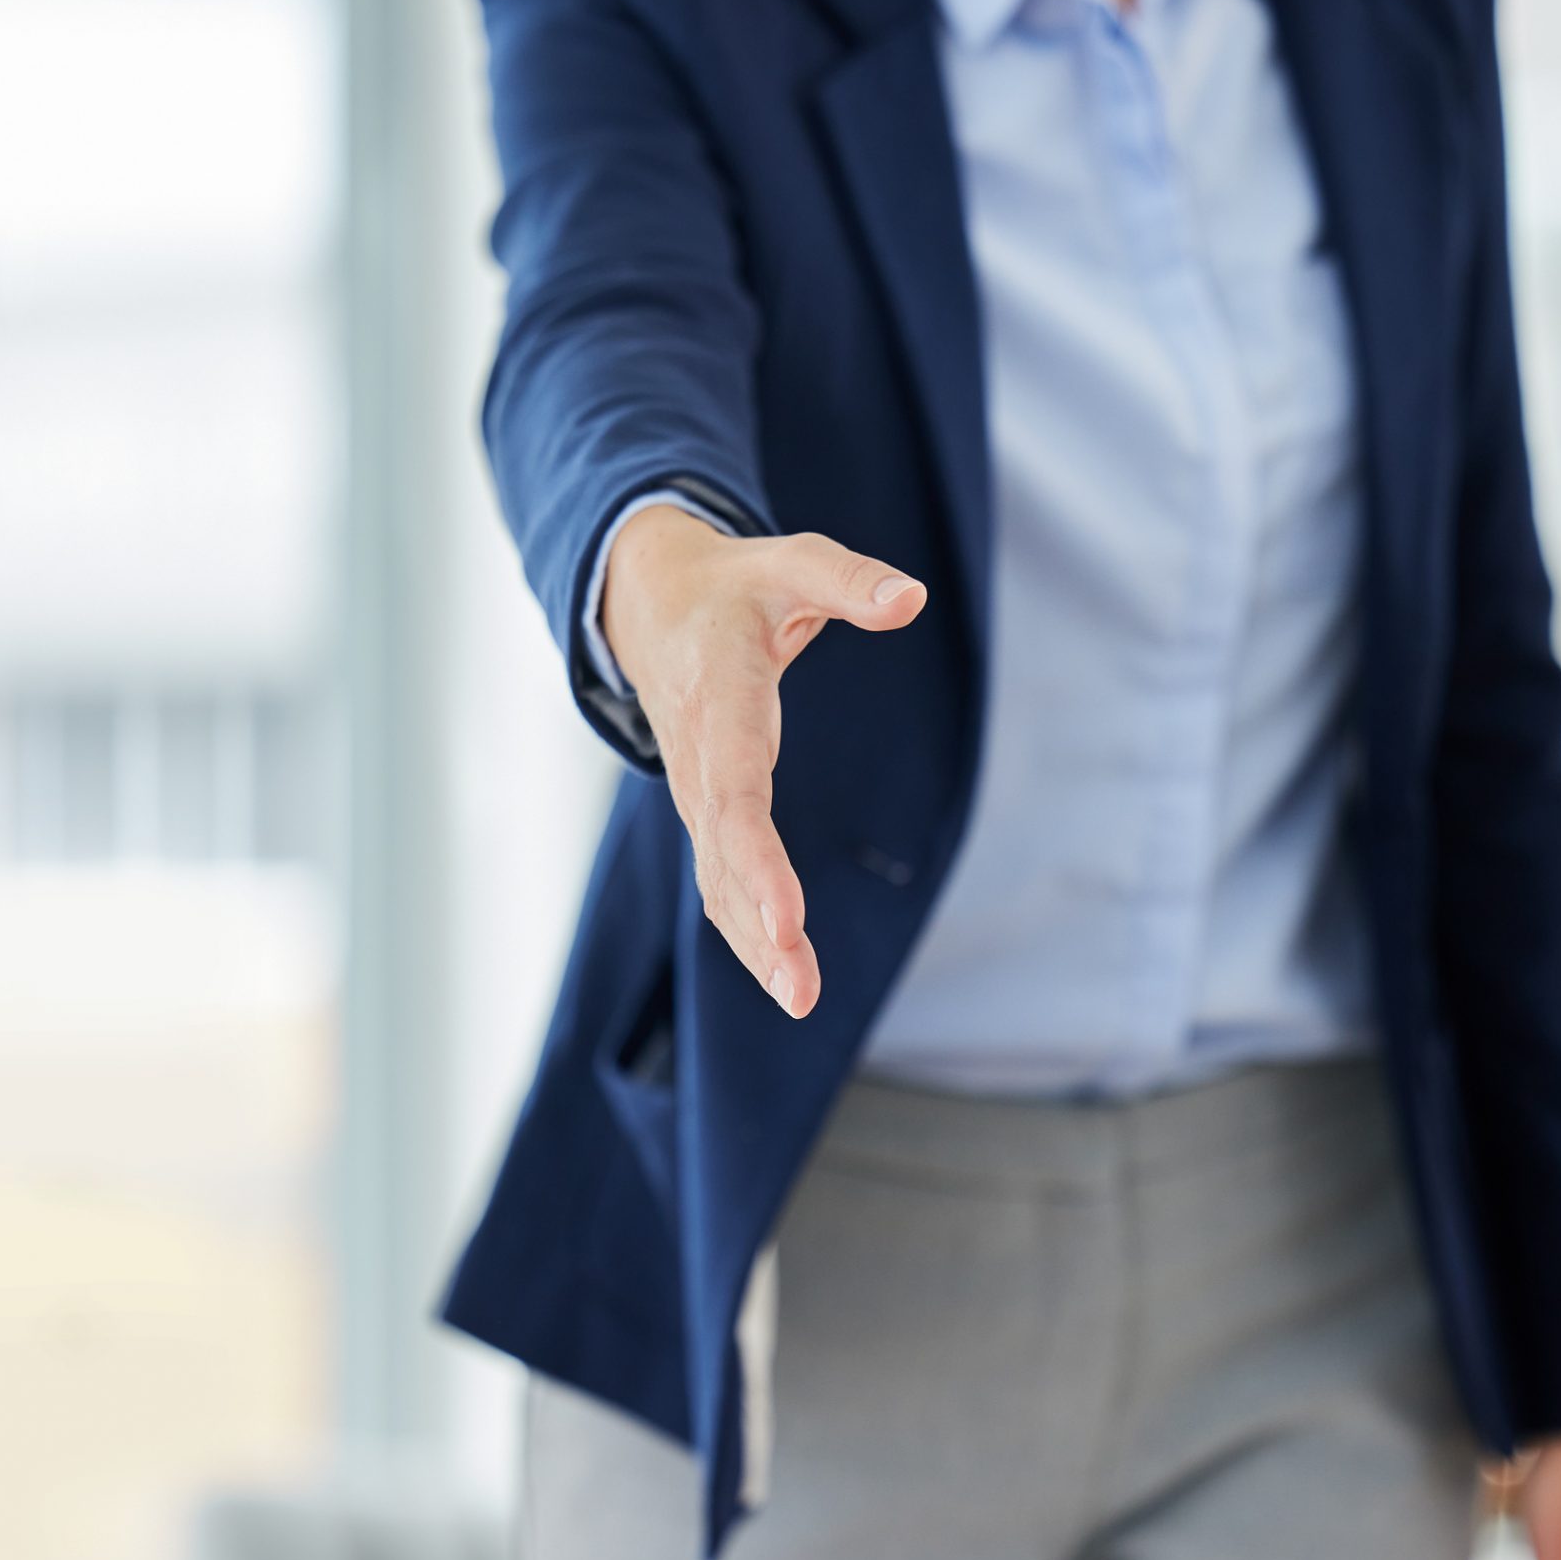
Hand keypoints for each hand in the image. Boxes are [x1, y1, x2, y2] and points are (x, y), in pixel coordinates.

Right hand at [602, 504, 926, 1016]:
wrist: (650, 602)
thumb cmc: (735, 586)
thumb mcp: (792, 561)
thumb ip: (849, 580)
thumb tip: (910, 599)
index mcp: (719, 699)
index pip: (735, 792)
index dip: (758, 860)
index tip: (785, 920)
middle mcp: (699, 758)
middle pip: (725, 856)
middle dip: (760, 926)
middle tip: (800, 991)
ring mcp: (696, 789)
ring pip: (717, 879)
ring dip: (754, 943)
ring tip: (800, 999)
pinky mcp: (706, 807)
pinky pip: (720, 876)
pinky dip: (746, 927)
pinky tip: (780, 971)